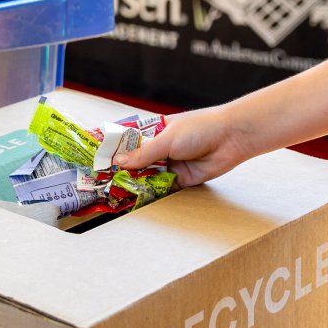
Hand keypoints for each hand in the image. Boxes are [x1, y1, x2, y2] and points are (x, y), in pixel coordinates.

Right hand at [114, 105, 262, 187]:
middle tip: (101, 182)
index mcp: (155, 131)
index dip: (113, 150)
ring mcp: (170, 164)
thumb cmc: (200, 128)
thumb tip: (118, 162)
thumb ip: (144, 153)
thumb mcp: (167, 139)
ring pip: (147, 176)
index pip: (128, 140)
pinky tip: (136, 200)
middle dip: (120, 171)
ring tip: (114, 193)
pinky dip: (151, 194)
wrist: (232, 138)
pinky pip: (162, 188)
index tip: (96, 159)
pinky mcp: (181, 179)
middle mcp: (161, 148)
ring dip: (134, 184)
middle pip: (136, 162)